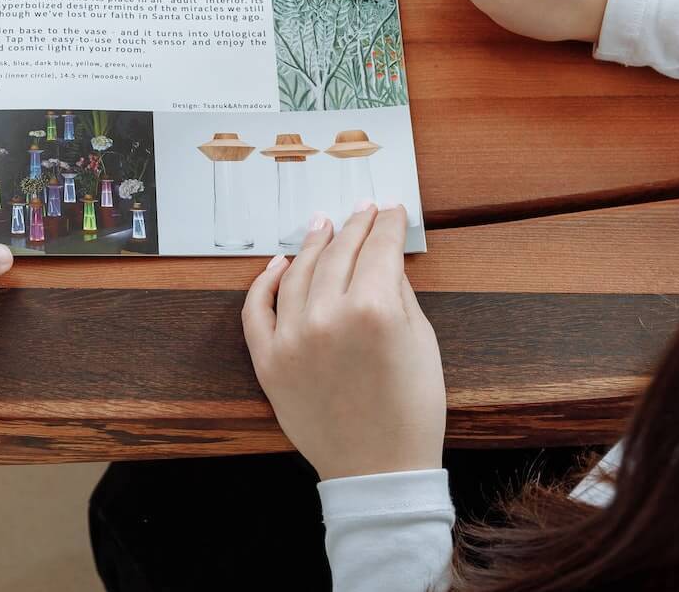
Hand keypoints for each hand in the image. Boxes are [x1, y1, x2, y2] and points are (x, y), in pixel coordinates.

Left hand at [243, 206, 444, 480]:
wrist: (378, 469)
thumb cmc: (412, 410)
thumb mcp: (421, 343)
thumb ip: (399, 293)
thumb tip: (384, 257)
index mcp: (374, 311)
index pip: (379, 249)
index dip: (388, 225)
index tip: (391, 211)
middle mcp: (327, 317)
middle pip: (339, 254)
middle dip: (354, 227)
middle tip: (362, 211)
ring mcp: (291, 338)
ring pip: (298, 273)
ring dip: (312, 244)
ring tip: (322, 226)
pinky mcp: (267, 360)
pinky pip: (257, 309)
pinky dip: (265, 282)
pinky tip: (279, 263)